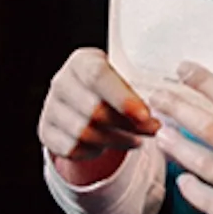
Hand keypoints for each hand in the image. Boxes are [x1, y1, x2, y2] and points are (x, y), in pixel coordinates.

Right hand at [39, 48, 159, 183]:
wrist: (84, 98)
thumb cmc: (114, 85)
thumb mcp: (125, 76)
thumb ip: (141, 86)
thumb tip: (167, 105)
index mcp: (82, 61)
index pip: (98, 76)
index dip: (122, 98)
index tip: (146, 115)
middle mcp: (61, 82)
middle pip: (94, 110)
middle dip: (129, 125)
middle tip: (153, 129)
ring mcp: (50, 108)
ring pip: (85, 133)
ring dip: (117, 140)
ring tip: (138, 138)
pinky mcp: (46, 131)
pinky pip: (73, 149)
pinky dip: (96, 151)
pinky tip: (111, 145)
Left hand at [150, 61, 212, 213]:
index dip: (205, 83)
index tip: (185, 70)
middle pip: (210, 129)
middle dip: (179, 110)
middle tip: (158, 99)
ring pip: (202, 163)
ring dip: (178, 147)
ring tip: (162, 134)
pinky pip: (208, 200)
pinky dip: (192, 188)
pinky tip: (183, 178)